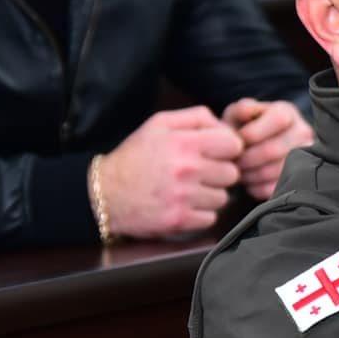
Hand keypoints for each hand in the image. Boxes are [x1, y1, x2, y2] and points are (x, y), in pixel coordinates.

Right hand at [95, 107, 242, 238]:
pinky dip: (200, 214)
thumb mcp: (160, 124)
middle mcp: (187, 169)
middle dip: (219, 173)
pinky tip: (184, 205)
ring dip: (210, 195)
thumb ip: (196, 117)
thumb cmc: (135, 156)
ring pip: (223, 198)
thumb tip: (226, 127)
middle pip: (232, 173)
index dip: (228, 149)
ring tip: (189, 190)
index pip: (234, 145)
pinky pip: (211, 218)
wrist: (105, 193)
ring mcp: (184, 197)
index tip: (217, 154)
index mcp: (185, 142)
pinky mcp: (180, 220)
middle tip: (200, 173)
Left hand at [220, 98, 314, 199]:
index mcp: (287, 113)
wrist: (259, 149)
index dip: (251, 133)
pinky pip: (276, 188)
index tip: (235, 142)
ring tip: (240, 172)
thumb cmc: (245, 130)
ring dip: (249, 175)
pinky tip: (250, 182)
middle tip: (233, 162)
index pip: (278, 120)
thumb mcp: (238, 114)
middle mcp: (302, 132)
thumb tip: (247, 113)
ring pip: (274, 172)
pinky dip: (257, 188)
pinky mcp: (301, 180)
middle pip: (274, 150)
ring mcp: (306, 157)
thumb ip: (241, 110)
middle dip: (246, 159)